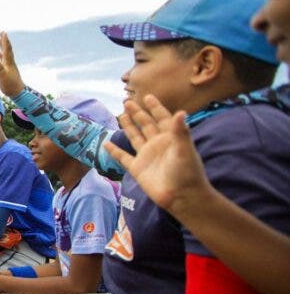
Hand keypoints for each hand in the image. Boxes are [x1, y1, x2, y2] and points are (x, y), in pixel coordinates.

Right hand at [0, 31, 25, 97]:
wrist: (18, 93)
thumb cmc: (10, 85)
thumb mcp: (3, 76)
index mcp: (9, 63)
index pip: (7, 49)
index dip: (5, 41)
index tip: (3, 33)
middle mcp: (10, 63)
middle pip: (7, 49)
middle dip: (4, 41)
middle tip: (2, 33)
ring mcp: (9, 67)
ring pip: (6, 54)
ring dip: (3, 47)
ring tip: (0, 41)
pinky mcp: (8, 71)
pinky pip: (4, 60)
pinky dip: (1, 56)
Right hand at [103, 95, 210, 215]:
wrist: (181, 197)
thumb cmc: (187, 173)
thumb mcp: (185, 150)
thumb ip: (181, 131)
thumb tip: (181, 112)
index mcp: (170, 137)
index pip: (162, 118)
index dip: (155, 107)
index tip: (148, 97)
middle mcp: (157, 144)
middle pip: (146, 124)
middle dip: (138, 113)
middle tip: (128, 101)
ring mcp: (146, 156)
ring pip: (135, 137)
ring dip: (128, 126)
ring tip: (121, 115)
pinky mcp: (137, 168)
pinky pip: (123, 157)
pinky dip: (115, 151)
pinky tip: (107, 143)